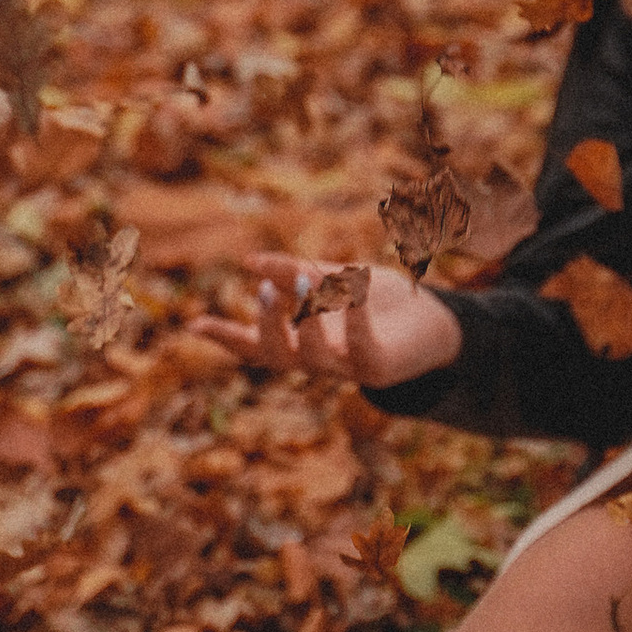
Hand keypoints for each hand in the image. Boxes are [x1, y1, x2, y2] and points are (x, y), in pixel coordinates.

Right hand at [207, 258, 464, 390]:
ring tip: (310, 280)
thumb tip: (251, 261)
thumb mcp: (335, 280)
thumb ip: (297, 272)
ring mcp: (349, 369)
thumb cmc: (383, 305)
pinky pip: (362, 351)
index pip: (256, 345)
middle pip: (278, 356)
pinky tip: (353, 292)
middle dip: (267, 325)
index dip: (225, 337)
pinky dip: (355, 321)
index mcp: (303, 340)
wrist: (440, 325)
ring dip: (307, 319)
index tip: (192, 324)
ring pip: (314, 357)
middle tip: (264, 288)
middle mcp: (320, 360)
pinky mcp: (381, 369)